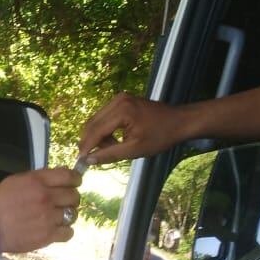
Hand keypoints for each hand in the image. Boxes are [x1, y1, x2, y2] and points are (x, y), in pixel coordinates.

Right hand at [0, 167, 81, 252]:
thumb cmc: (1, 202)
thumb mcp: (16, 181)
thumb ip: (39, 177)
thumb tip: (60, 176)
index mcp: (38, 181)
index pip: (70, 176)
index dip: (75, 180)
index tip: (74, 184)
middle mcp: (46, 198)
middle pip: (74, 196)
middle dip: (70, 199)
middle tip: (62, 203)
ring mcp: (49, 217)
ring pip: (73, 214)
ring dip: (67, 215)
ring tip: (55, 217)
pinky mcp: (48, 235)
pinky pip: (69, 232)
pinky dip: (64, 231)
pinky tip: (55, 229)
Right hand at [78, 93, 193, 164]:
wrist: (179, 121)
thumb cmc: (161, 136)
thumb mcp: (135, 150)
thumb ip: (110, 154)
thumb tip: (88, 160)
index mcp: (122, 110)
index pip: (96, 130)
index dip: (86, 146)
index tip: (79, 161)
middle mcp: (117, 100)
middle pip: (92, 123)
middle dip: (90, 142)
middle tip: (92, 158)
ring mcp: (119, 98)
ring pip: (96, 121)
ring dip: (98, 137)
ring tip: (111, 148)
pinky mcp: (121, 100)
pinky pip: (104, 117)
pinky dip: (104, 130)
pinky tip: (114, 140)